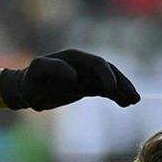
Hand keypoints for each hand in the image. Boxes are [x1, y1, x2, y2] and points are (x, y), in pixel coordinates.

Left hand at [0, 49, 138, 110]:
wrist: (27, 90)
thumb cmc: (31, 80)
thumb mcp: (37, 71)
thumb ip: (53, 68)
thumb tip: (75, 75)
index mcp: (74, 57)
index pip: (96, 63)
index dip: (105, 75)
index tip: (109, 90)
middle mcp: (83, 64)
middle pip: (108, 71)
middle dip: (121, 83)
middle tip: (131, 96)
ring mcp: (86, 75)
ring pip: (110, 81)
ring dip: (123, 90)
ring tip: (133, 101)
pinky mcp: (87, 86)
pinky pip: (106, 90)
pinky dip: (117, 96)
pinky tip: (127, 103)